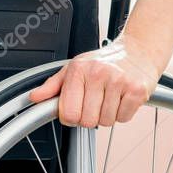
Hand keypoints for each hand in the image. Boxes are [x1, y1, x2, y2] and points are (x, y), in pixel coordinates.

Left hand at [29, 36, 161, 126]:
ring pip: (106, 122)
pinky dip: (122, 114)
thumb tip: (34, 98)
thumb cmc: (104, 61)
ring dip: (108, 115)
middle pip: (88, 121)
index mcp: (79, 70)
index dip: (72, 117)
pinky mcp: (137, 90)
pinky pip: (123, 118)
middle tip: (96, 102)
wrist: (138, 50)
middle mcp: (98, 74)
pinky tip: (121, 98)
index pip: (68, 113)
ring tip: (110, 98)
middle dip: (91, 117)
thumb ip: (53, 85)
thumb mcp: (74, 68)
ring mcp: (119, 82)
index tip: (77, 108)